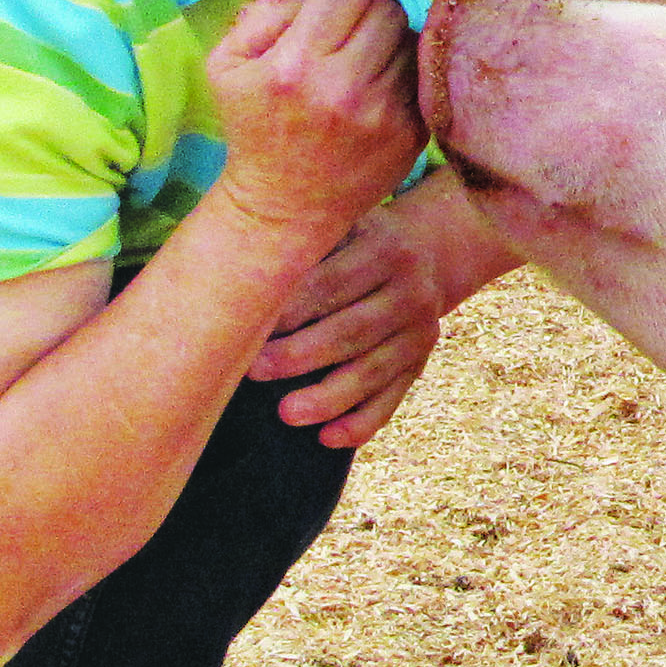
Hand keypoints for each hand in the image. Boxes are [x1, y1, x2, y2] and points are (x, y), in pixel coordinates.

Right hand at [205, 0, 424, 257]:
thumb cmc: (254, 127)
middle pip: (388, 8)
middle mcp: (344, 89)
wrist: (285, 207)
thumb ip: (264, 11)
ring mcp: (385, 116)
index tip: (336, 1)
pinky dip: (404, 76)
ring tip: (363, 65)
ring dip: (389, 44)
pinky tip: (378, 92)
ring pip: (410, 41)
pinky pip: (423, 78)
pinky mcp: (412, 136)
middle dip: (369, 11)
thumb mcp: (227, 64)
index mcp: (295, 65)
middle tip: (350, 34)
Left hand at [254, 197, 446, 447]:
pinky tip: (329, 438)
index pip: (332, 282)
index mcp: (383, 248)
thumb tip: (233, 277)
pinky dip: (361, 423)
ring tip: (287, 414)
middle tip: (255, 372)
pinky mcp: (419, 364)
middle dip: (301, 355)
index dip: (290, 308)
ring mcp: (419, 332)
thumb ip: (304, 248)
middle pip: (352, 330)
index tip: (248, 328)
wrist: (432, 252)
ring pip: (372, 371)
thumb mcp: (341, 228)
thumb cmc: (356, 242)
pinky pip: (391, 400)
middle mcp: (408, 292)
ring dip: (329, 397)